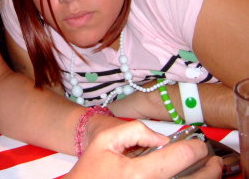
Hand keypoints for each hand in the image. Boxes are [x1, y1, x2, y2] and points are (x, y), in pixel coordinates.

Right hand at [65, 120, 221, 178]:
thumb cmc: (91, 168)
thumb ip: (136, 131)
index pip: (178, 158)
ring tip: (209, 172)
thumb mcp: (106, 140)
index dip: (194, 148)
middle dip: (209, 170)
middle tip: (214, 161)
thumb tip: (162, 139)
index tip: (199, 144)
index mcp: (138, 174)